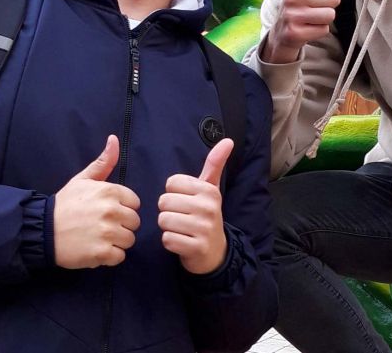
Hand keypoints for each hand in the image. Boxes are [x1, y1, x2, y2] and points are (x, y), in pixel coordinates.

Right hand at [54, 135, 140, 268]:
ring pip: (129, 240)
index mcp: (110, 191)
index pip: (134, 203)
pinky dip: (109, 257)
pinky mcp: (102, 253)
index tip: (105, 211)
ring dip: (116, 242)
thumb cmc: (66, 204)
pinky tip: (95, 249)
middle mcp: (112, 211)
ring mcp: (107, 233)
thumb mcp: (83, 179)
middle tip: (100, 225)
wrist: (43, 230)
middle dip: (120, 225)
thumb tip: (115, 139)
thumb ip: (103, 162)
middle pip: (134, 223)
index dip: (122, 208)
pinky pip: (120, 257)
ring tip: (97, 237)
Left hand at [158, 138, 232, 274]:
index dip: (173, 193)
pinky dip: (170, 242)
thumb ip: (214, 164)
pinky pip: (167, 239)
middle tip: (182, 217)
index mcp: (209, 190)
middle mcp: (208, 207)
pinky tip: (182, 242)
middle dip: (168, 211)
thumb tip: (228, 140)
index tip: (186, 202)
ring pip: (163, 220)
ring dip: (168, 227)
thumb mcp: (210, 189)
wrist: (215, 252)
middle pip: (164, 201)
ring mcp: (204, 228)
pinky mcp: (197, 247)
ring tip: (181, 229)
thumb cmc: (206, 215)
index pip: (171, 183)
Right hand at [262, 0, 341, 63]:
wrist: (281, 32)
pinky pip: (323, 30)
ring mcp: (292, 15)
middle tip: (313, 7)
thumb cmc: (297, 1)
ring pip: (330, 15)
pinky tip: (307, 29)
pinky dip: (318, 31)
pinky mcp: (294, 33)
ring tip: (310, 18)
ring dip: (323, 19)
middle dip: (328, 5)